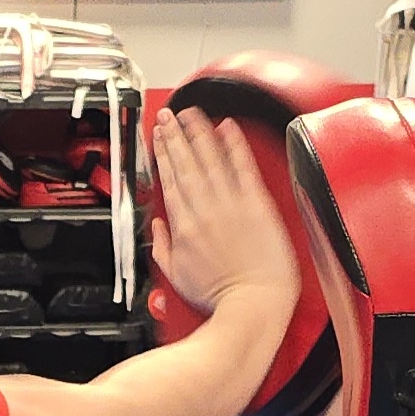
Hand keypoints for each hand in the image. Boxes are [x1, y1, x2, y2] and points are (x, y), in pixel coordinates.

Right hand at [151, 108, 298, 315]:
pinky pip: (243, 167)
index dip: (162, 153)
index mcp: (184, 226)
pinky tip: (228, 128)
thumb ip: (163, 248)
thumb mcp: (176, 276)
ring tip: (191, 112)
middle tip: (168, 114)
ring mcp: (231, 205)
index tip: (158, 135)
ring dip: (199, 132)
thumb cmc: (220, 296)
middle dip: (174, 135)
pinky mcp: (256, 205)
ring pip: (211, 159)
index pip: (169, 180)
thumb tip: (158, 229)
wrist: (252, 302)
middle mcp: (205, 210)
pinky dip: (234, 145)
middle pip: (186, 163)